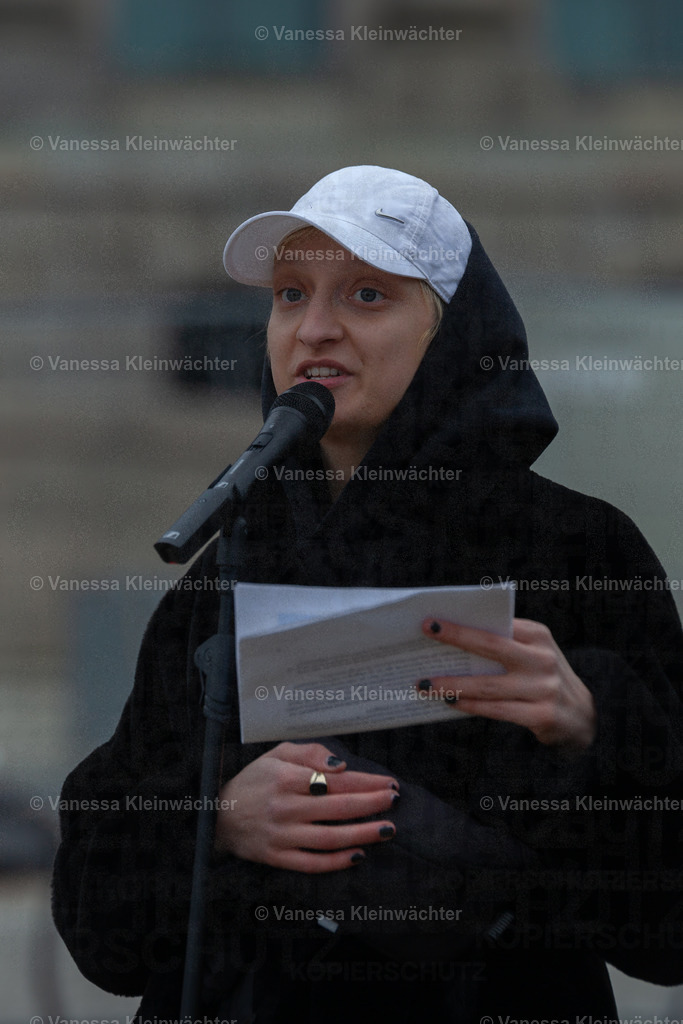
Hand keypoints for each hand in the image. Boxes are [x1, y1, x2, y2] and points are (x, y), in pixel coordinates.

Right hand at [215, 741, 398, 872]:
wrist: (217, 815)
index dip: (365, 782)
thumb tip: (341, 765)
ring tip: (387, 829)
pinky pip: (312, 863)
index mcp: (285, 778)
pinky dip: (337, 861)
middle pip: (337, 807)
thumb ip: (310, 753)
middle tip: (394, 801)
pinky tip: (358, 855)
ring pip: (329, 838)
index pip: (334, 780)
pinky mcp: (277, 857)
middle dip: (370, 804)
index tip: (388, 783)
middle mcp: (284, 807)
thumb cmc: (254, 780)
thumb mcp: (277, 754)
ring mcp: (281, 835)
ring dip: (362, 834)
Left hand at [418, 617, 596, 749]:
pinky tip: (449, 701)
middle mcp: (543, 658)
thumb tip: (453, 644)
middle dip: (456, 638)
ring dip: (453, 684)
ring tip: (426, 683)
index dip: (464, 623)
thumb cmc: (542, 677)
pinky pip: (497, 710)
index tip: (432, 621)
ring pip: (489, 685)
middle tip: (426, 633)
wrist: (582, 716)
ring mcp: (543, 688)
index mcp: (538, 635)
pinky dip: (470, 705)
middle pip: (492, 647)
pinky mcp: (542, 715)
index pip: (497, 625)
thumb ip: (504, 644)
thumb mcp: (532, 653)